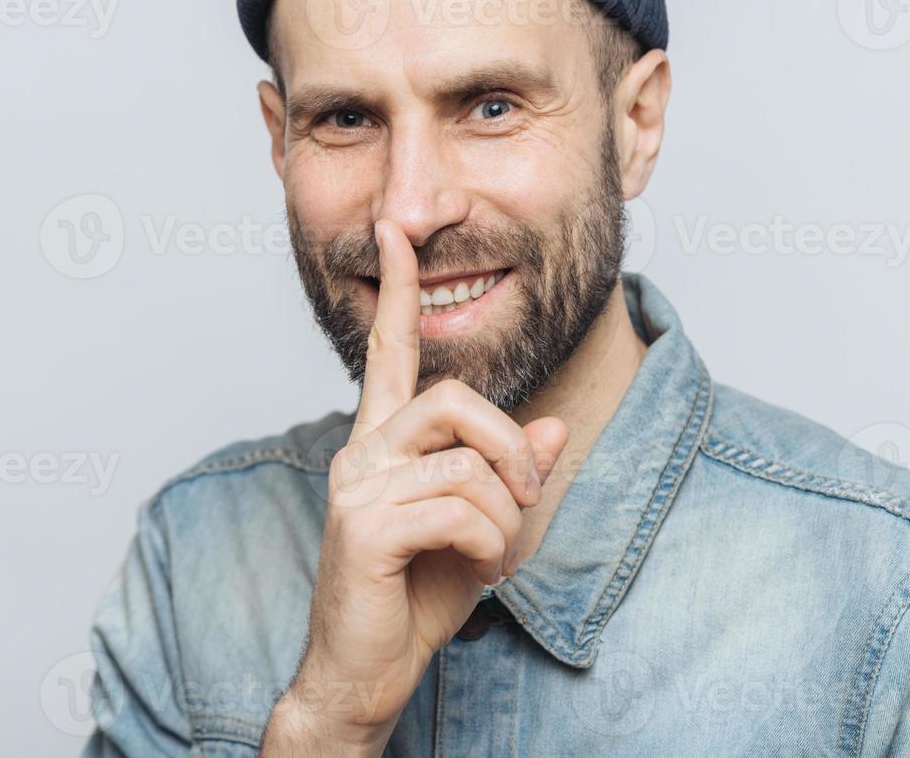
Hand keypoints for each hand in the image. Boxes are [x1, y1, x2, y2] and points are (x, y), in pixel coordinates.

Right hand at [262, 220, 568, 755]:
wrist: (364, 674)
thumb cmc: (412, 600)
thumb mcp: (480, 530)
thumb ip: (509, 475)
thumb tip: (552, 425)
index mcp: (383, 444)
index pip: (389, 353)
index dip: (398, 292)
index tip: (400, 235)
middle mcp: (362, 453)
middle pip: (454, 398)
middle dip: (512, 445)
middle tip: (529, 493)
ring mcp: (358, 487)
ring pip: (466, 458)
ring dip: (506, 511)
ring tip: (496, 551)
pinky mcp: (363, 526)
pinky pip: (458, 507)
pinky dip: (488, 540)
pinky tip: (476, 567)